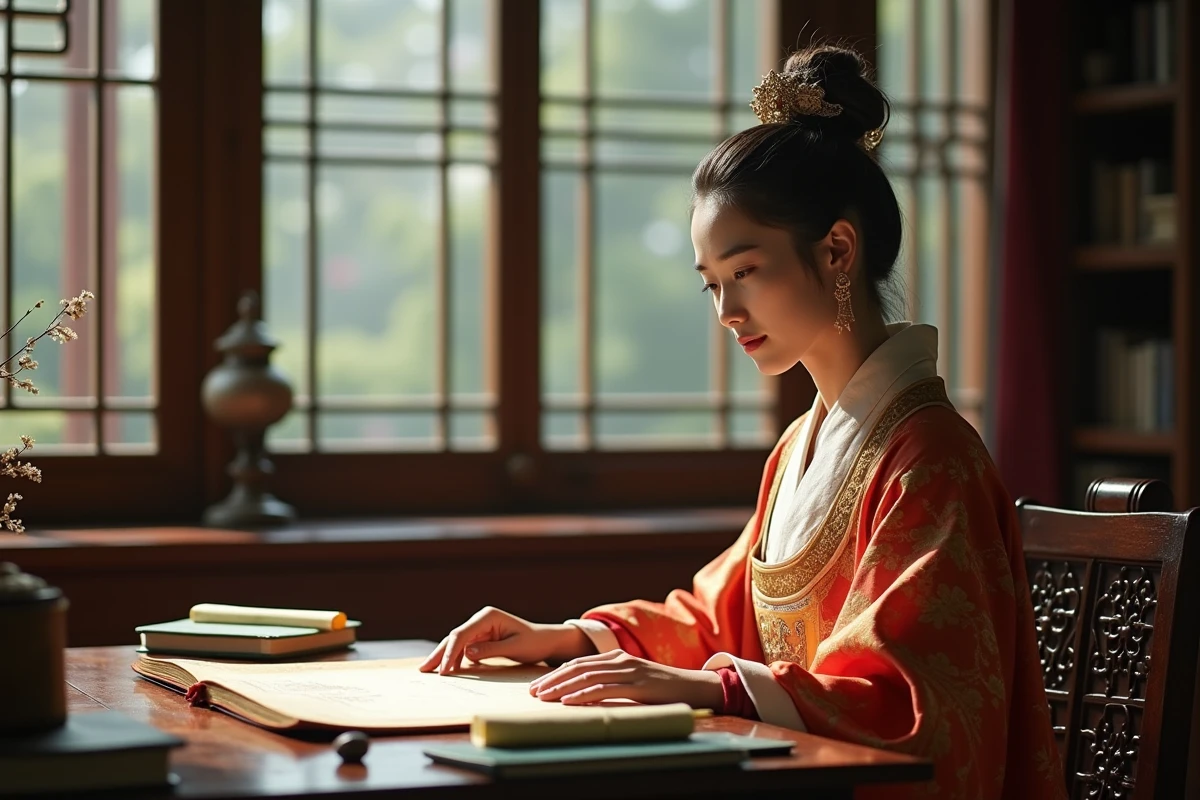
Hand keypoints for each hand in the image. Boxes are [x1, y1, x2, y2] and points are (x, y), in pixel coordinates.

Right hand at [417, 607, 595, 674]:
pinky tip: (446, 669)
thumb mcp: (514, 648)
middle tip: (424, 670)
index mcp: (488, 616)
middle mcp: (481, 619)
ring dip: (443, 656)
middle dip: (439, 654)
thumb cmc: (534, 642)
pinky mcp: (482, 637)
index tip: (443, 671)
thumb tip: (467, 653)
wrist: (545, 640)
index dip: (450, 653)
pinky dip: (454, 658)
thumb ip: (491, 650)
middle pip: (454, 637)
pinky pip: (464, 648)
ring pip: (456, 643)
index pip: (462, 635)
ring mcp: (480, 628)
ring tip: (428, 671)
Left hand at [528, 650, 723, 709]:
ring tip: (544, 697)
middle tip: (533, 692)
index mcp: (616, 656)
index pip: (578, 662)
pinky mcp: (637, 685)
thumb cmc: (660, 687)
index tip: (537, 685)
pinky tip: (570, 702)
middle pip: (578, 668)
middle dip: (552, 680)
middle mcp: (620, 660)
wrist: (692, 686)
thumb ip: (611, 680)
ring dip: (562, 688)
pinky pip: (606, 689)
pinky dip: (585, 695)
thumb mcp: (632, 680)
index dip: (555, 674)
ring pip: (587, 677)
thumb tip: (583, 693)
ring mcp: (629, 671)